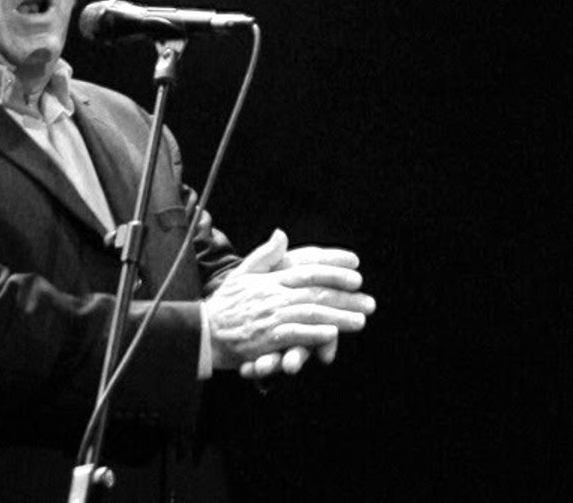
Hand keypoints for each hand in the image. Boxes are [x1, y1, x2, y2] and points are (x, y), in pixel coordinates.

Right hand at [204, 229, 374, 372]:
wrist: (203, 332)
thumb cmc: (224, 305)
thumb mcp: (242, 273)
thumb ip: (265, 255)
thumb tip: (282, 234)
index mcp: (271, 279)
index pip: (308, 270)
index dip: (334, 270)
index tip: (356, 271)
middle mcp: (273, 295)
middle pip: (316, 293)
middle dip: (345, 297)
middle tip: (369, 302)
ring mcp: (271, 316)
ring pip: (310, 313)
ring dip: (337, 317)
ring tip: (360, 321)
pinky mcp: (266, 338)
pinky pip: (294, 334)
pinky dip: (314, 333)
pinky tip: (333, 334)